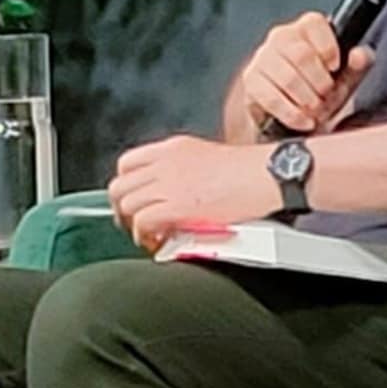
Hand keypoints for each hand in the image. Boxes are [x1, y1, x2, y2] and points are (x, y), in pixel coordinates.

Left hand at [107, 135, 278, 252]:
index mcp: (174, 148)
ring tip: (148, 235)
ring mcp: (169, 183)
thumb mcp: (209, 157)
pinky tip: (157, 240)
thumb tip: (176, 192)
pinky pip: (142, 221)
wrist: (266, 175)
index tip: (133, 200)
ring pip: (127, 204)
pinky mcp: (176, 205)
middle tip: (133, 223)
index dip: (126, 186)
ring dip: (132, 224)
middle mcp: (165, 162)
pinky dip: (144, 234)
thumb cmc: (251, 170)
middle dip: (122, 208)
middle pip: (120, 185)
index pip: (128, 163)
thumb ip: (186, 170)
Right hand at [241, 11, 374, 132]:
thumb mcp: (345, 77)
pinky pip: (270, 97)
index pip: (314, 23)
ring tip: (316, 110)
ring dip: (306, 100)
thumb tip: (360, 54)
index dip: (328, 48)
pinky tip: (304, 120)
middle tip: (326, 97)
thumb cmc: (319, 89)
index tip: (335, 68)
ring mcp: (263, 57)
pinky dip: (292, 113)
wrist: (293, 115)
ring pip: (286, 77)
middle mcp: (281, 37)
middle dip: (319, 83)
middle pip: (301, 54)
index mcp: (306, 28)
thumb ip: (357, 65)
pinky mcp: (251, 80)